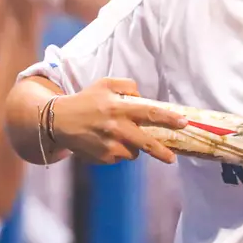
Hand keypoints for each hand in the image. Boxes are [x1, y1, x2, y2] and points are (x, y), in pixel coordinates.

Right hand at [49, 77, 188, 164]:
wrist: (58, 121)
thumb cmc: (85, 100)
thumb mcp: (105, 84)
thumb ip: (127, 86)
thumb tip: (143, 98)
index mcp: (118, 107)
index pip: (149, 113)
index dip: (168, 119)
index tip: (184, 123)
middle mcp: (116, 128)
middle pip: (147, 143)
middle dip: (163, 152)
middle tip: (172, 158)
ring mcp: (109, 145)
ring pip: (133, 152)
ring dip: (132, 146)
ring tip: (118, 137)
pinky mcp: (103, 158)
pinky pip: (119, 157)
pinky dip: (118, 152)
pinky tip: (105, 142)